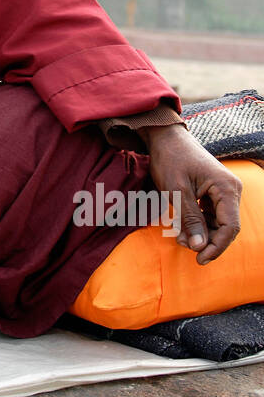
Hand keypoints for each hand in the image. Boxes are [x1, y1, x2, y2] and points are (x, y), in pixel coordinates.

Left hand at [139, 123, 241, 264]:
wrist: (165, 138)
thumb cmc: (170, 159)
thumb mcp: (177, 191)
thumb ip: (190, 219)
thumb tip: (199, 247)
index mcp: (227, 188)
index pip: (230, 227)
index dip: (216, 247)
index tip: (199, 259)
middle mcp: (230, 189)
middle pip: (226, 227)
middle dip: (206, 240)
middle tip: (183, 245)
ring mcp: (223, 190)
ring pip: (218, 223)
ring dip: (201, 233)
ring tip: (179, 236)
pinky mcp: (213, 192)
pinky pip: (211, 214)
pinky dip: (198, 224)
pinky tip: (182, 228)